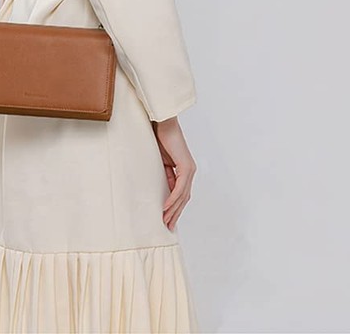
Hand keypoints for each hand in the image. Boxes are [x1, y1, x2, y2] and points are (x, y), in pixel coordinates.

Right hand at [151, 116, 197, 230]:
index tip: (167, 220)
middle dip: (175, 214)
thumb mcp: (160, 162)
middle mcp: (190, 171)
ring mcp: (189, 169)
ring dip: (174, 210)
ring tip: (165, 221)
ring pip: (183, 195)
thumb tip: (162, 191)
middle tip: (167, 227)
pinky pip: (180, 187)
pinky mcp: (186, 166)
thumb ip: (164, 175)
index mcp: (184, 170)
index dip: (174, 208)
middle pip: (183, 198)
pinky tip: (166, 208)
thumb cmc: (159, 138)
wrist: (162, 122)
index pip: (181, 194)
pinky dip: (173, 198)